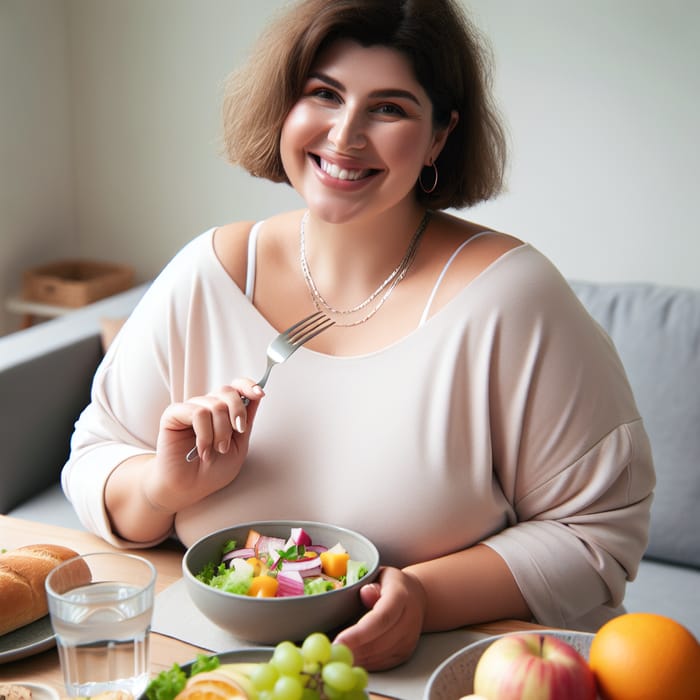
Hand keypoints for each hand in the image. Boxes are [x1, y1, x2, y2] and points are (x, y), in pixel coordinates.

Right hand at [143, 379, 263, 511]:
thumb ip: (246, 421)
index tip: (260, 394)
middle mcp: (207, 407)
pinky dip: (205, 434)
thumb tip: (257, 394)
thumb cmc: (212, 470)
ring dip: (221, 431)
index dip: (248, 386)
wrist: (189, 488)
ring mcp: (190, 409)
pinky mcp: (174, 414)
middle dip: (238, 412)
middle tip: (236, 434)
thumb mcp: (239, 445)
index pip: (236, 387)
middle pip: (227, 391)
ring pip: (215, 405)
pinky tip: (203, 450)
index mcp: (223, 412)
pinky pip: (197, 413)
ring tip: (216, 450)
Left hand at [333, 566, 426, 670]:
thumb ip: (371, 585)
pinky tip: (350, 659)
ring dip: (357, 658)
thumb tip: (365, 593)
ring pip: (381, 655)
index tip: (338, 642)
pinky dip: (365, 663)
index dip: (359, 633)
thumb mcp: (380, 575)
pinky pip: (383, 663)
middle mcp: (408, 619)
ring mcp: (408, 639)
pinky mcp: (405, 653)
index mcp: (401, 596)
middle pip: (380, 641)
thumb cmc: (391, 584)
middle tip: (331, 653)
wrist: (417, 597)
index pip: (381, 618)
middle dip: (353, 650)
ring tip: (336, 656)